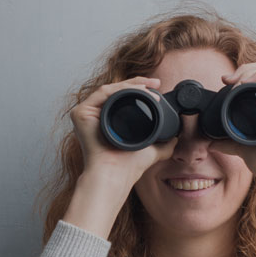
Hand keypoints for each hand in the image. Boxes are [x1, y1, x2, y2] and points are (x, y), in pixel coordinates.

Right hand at [61, 76, 180, 239]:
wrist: (116, 173)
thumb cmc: (128, 166)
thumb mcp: (152, 150)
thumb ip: (164, 143)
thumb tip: (176, 135)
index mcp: (107, 122)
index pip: (123, 98)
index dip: (140, 89)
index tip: (158, 87)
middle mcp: (95, 116)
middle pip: (116, 91)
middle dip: (138, 83)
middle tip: (155, 83)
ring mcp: (86, 114)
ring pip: (110, 90)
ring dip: (131, 84)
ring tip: (148, 87)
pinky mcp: (80, 114)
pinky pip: (102, 93)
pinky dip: (119, 88)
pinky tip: (135, 90)